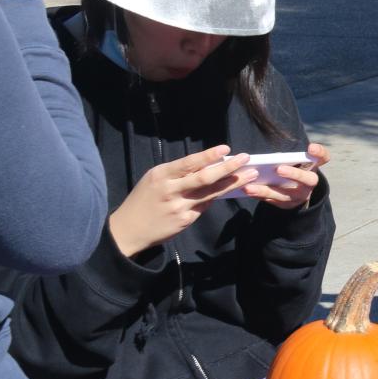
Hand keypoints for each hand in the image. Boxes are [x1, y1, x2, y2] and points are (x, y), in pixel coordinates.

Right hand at [108, 146, 255, 257]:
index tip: (226, 149)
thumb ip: (178, 173)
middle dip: (229, 167)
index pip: (189, 162)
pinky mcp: (184, 220)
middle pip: (205, 177)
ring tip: (249, 175)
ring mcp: (178, 206)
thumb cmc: (144, 200)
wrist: (128, 229)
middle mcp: (170, 190)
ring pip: (211, 192)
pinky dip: (215, 197)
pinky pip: (204, 206)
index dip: (209, 155)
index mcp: (161, 175)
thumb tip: (207, 166)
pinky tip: (228, 191)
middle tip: (246, 159)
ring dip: (232, 183)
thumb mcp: (154, 180)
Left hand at [243, 142, 328, 210]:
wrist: (295, 193)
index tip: (311, 148)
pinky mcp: (287, 205)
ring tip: (250, 187)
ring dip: (267, 190)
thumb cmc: (292, 170)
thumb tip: (270, 157)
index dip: (319, 153)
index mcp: (313, 166)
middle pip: (309, 179)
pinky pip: (273, 201)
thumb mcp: (295, 161)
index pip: (323, 158)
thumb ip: (288, 157)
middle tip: (279, 169)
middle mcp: (310, 182)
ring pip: (285, 195)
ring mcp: (299, 196)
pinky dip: (260, 196)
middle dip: (294, 174)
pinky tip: (248, 190)